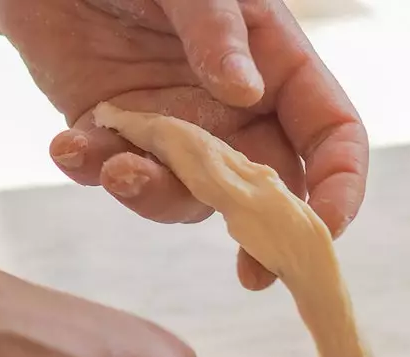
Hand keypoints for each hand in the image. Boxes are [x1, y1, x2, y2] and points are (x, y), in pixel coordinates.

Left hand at [0, 0, 368, 289]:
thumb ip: (218, 30)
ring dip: (156, 196)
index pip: (332, 138)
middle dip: (265, 237)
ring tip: (116, 171)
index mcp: (280, 70)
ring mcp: (184, 133)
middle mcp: (241, 113)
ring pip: (191, 197)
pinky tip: (68, 147)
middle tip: (254, 274)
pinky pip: (116, 173)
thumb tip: (245, 92)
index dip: (340, 186)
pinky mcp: (123, 138)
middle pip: (274, 192)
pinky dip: (90, 168)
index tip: (324, 228)